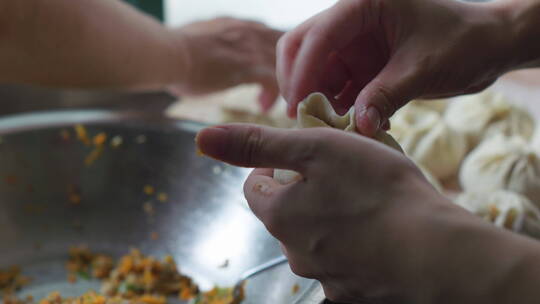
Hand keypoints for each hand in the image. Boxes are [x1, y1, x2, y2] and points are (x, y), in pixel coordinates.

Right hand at [169, 17, 282, 110]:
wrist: (167, 53)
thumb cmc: (171, 49)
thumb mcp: (197, 39)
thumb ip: (210, 44)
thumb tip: (204, 54)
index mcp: (236, 25)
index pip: (266, 33)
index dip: (270, 52)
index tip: (265, 69)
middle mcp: (248, 31)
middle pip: (282, 44)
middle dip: (285, 67)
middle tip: (280, 87)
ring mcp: (250, 48)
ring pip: (285, 63)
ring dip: (282, 83)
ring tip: (272, 100)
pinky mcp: (249, 68)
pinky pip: (276, 81)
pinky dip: (275, 95)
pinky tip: (264, 106)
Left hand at [196, 124, 539, 303]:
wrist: (435, 254)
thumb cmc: (377, 191)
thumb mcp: (315, 149)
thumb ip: (257, 143)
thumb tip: (202, 139)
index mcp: (280, 215)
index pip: (255, 188)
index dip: (271, 166)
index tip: (296, 155)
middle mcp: (295, 251)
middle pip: (286, 214)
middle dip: (303, 191)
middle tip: (338, 173)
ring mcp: (326, 276)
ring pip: (317, 237)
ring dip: (330, 217)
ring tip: (364, 201)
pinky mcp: (355, 291)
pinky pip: (345, 261)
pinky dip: (354, 243)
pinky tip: (381, 231)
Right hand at [276, 0, 516, 135]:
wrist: (489, 48)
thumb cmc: (464, 42)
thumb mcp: (423, 67)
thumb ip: (387, 95)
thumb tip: (358, 126)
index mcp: (364, 5)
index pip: (319, 35)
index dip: (304, 70)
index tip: (299, 105)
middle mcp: (353, 23)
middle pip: (303, 48)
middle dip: (298, 82)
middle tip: (301, 116)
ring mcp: (355, 47)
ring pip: (317, 74)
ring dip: (320, 102)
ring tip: (332, 129)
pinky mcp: (362, 68)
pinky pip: (339, 91)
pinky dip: (341, 110)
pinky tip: (358, 126)